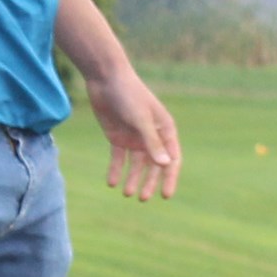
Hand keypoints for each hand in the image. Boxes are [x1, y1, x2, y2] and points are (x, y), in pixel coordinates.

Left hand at [84, 65, 181, 202]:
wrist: (105, 77)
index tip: (166, 195)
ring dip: (132, 179)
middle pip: (153, 165)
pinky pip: (118, 158)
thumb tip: (165, 165)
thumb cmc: (129, 94)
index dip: (169, 178)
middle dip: (149, 182)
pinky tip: (111, 183)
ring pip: (135, 165)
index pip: (172, 159)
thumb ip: (152, 142)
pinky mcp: (117, 136)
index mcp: (165, 129)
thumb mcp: (141, 120)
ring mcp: (134, 137)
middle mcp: (151, 135)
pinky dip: (115, 170)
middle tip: (142, 199)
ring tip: (126, 194)